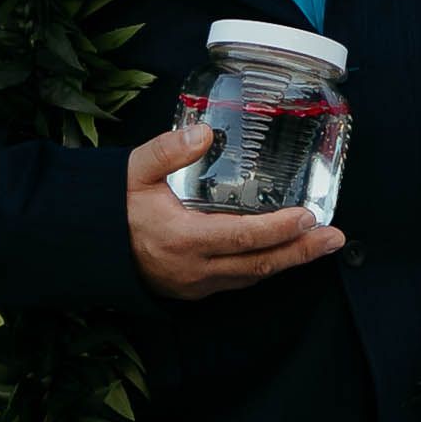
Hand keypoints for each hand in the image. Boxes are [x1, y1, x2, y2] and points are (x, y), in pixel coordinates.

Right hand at [125, 115, 344, 299]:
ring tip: (320, 244)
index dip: (279, 229)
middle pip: (259, 264)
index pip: (242, 238)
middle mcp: (193, 269)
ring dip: (289, 261)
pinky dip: (264, 267)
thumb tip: (205, 132)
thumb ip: (168, 150)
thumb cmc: (110, 207)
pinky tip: (282, 253)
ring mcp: (195, 284)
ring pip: (252, 277)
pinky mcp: (193, 289)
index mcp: (182, 239)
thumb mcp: (133, 170)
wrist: (85, 247)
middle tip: (335, 238)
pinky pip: (237, 281)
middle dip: (302, 252)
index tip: (309, 217)